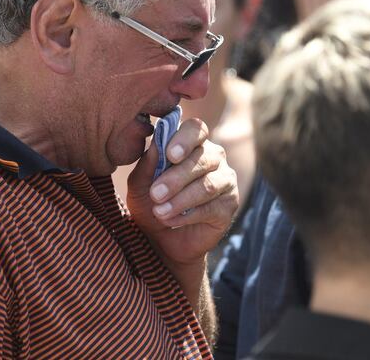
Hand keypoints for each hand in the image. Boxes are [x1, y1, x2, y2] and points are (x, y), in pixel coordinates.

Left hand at [126, 118, 238, 265]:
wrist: (160, 239)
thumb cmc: (150, 203)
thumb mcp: (140, 184)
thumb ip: (148, 164)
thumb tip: (157, 144)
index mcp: (191, 144)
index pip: (196, 129)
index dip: (186, 139)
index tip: (170, 155)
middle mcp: (214, 158)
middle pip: (203, 158)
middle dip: (176, 178)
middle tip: (155, 194)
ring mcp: (225, 180)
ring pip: (208, 184)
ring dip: (181, 199)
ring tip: (160, 212)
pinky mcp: (230, 205)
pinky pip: (212, 207)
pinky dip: (188, 215)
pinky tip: (172, 220)